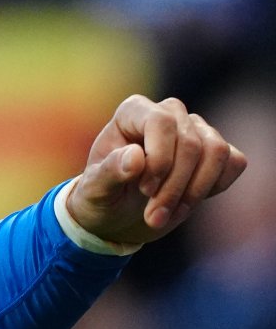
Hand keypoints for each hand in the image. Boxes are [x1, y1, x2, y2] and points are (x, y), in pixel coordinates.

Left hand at [66, 95, 247, 246]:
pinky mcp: (215, 152)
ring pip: (216, 152)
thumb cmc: (102, 197)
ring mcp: (195, 130)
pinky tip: (188, 202)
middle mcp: (168, 114)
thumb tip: (135, 156)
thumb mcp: (94, 191)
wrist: (118, 214)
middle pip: (189, 143)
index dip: (159, 158)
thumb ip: (109, 172)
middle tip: (153, 216)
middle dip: (174, 187)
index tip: (145, 190)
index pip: (161, 121)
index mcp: (132, 112)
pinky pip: (234, 162)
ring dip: (195, 191)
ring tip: (166, 215)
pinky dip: (215, 187)